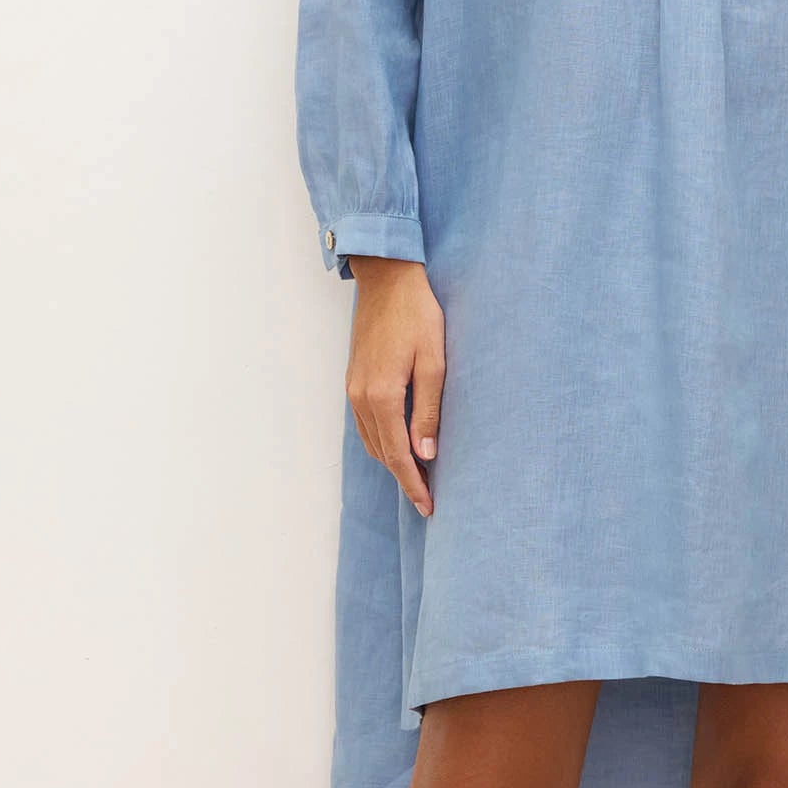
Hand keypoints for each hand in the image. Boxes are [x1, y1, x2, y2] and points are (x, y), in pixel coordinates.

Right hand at [346, 257, 445, 516]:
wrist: (387, 280)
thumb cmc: (417, 316)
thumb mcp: (433, 362)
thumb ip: (427, 411)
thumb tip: (426, 455)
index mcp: (381, 396)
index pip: (398, 455)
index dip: (414, 484)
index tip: (429, 507)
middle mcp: (361, 398)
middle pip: (381, 453)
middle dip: (404, 478)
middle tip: (428, 499)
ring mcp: (353, 389)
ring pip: (371, 441)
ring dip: (392, 462)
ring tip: (418, 478)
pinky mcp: (354, 380)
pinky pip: (366, 424)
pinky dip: (382, 442)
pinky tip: (399, 446)